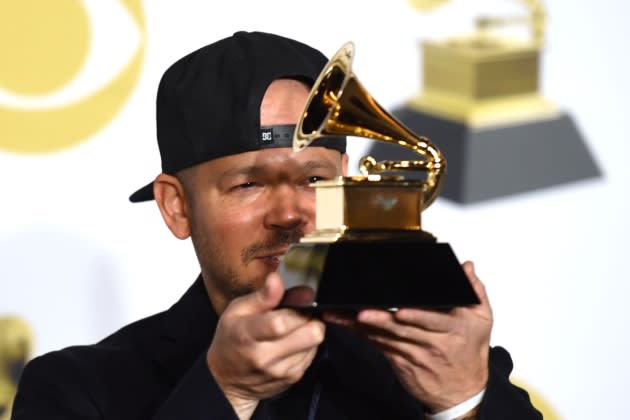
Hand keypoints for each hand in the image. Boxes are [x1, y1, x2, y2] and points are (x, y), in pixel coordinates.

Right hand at [207, 272, 324, 418]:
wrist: (227, 380)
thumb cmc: (231, 340)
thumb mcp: (237, 310)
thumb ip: (262, 295)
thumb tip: (277, 279)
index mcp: (247, 335)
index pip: (280, 323)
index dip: (297, 307)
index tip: (299, 298)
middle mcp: (265, 356)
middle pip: (310, 333)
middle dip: (310, 317)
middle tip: (298, 313)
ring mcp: (281, 370)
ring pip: (316, 342)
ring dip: (308, 330)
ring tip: (291, 329)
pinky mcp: (293, 377)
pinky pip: (313, 353)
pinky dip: (307, 344)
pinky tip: (291, 342)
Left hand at [325, 261, 491, 412]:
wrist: (462, 391)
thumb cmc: (470, 352)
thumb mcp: (482, 320)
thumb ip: (475, 290)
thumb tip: (466, 267)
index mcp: (453, 329)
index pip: (433, 320)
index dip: (416, 316)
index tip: (401, 310)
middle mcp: (432, 342)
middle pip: (403, 329)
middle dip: (381, 320)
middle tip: (363, 312)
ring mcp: (414, 354)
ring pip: (385, 337)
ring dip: (363, 326)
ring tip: (344, 314)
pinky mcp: (399, 361)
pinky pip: (378, 345)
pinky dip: (361, 333)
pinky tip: (345, 323)